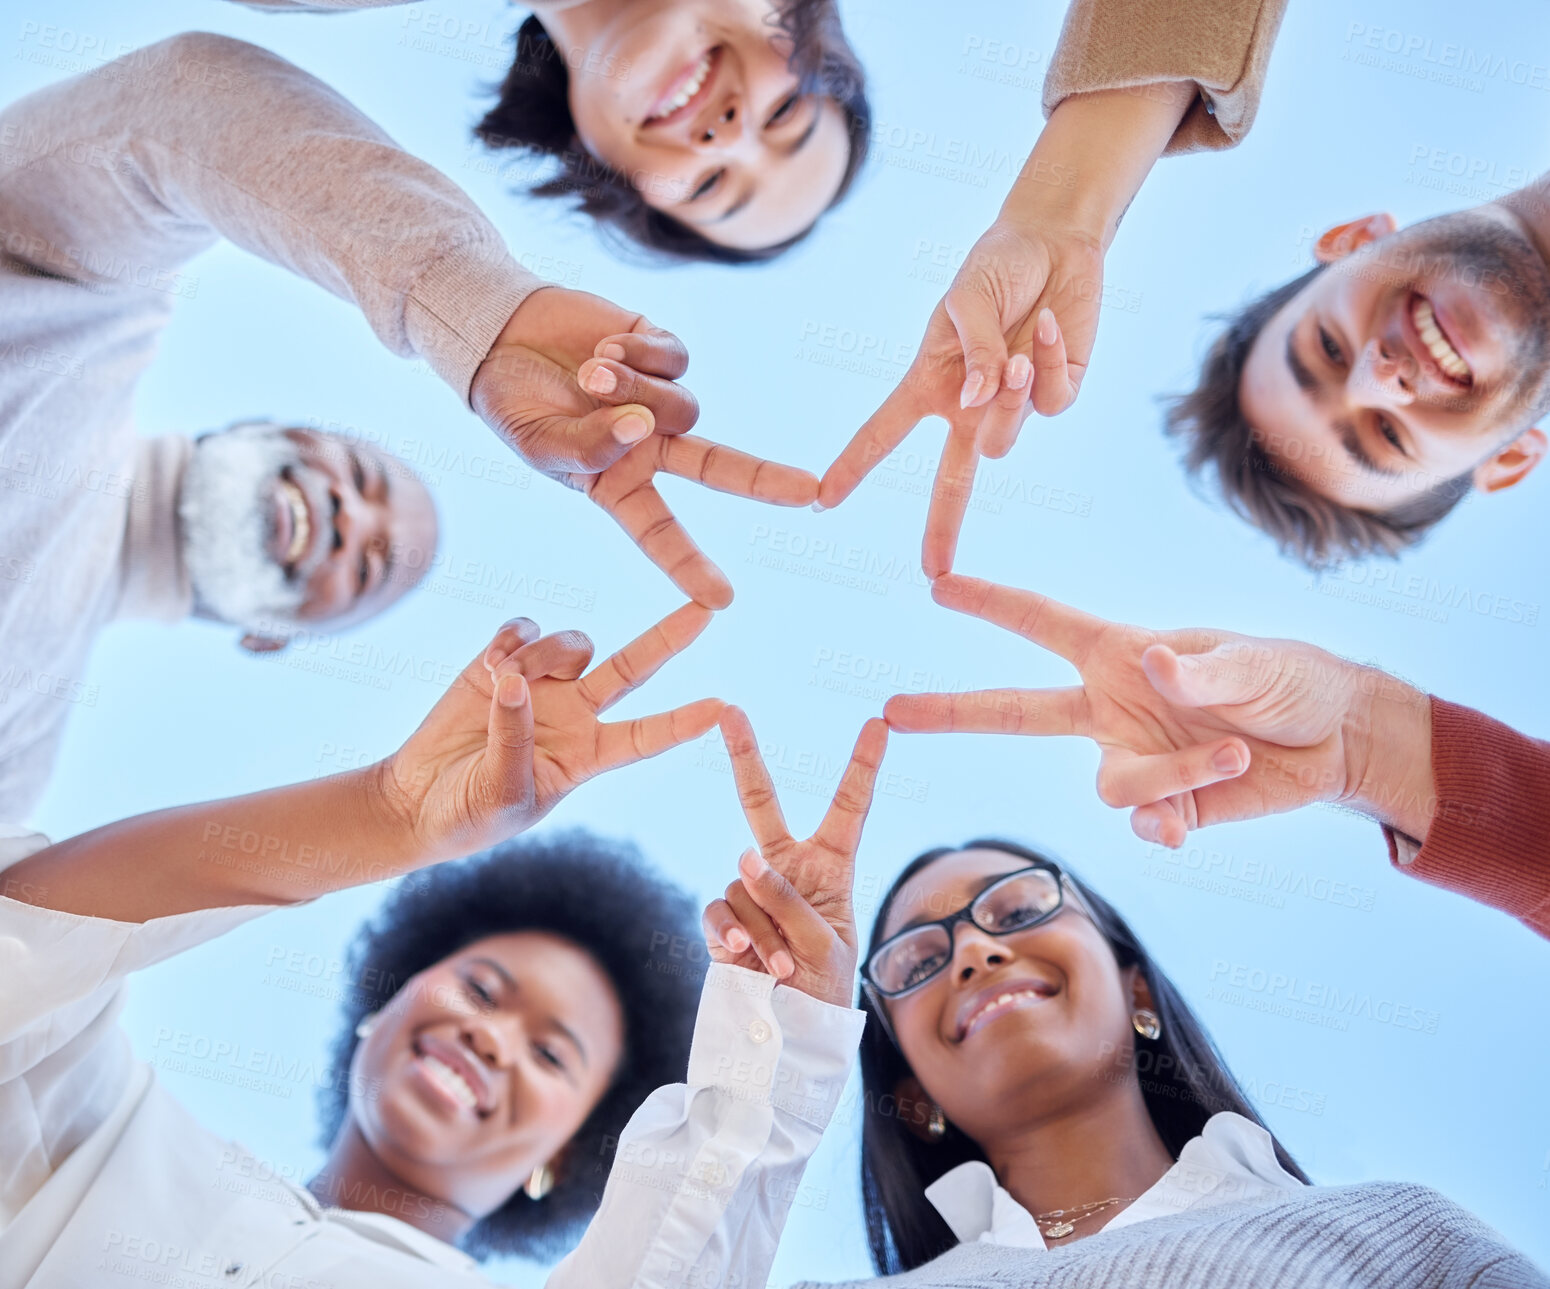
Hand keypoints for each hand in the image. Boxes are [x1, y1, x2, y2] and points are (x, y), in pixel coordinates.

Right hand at [376, 603, 723, 860]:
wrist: (417, 803)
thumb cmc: (468, 817)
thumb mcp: (500, 794)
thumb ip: (512, 740)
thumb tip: (515, 683)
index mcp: (589, 756)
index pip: (648, 736)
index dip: (684, 721)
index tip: (725, 708)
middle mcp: (577, 715)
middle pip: (635, 668)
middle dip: (670, 637)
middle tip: (709, 609)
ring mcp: (542, 685)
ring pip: (573, 643)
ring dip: (544, 655)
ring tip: (503, 682)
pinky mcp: (501, 663)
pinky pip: (526, 628)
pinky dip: (513, 638)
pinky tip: (492, 663)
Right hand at [471, 287, 816, 606]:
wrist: (502, 338)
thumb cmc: (516, 407)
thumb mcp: (539, 445)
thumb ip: (588, 448)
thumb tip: (642, 427)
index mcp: (620, 487)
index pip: (661, 534)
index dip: (690, 567)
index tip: (722, 601)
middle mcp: (652, 448)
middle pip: (720, 469)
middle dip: (765, 481)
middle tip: (811, 494)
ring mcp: (661, 399)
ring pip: (683, 406)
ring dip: (634, 390)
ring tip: (589, 375)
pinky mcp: (663, 350)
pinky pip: (675, 359)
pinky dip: (639, 354)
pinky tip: (604, 348)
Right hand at [701, 707, 887, 1006]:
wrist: (791, 1035)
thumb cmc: (826, 990)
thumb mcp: (826, 944)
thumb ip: (788, 899)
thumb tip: (744, 857)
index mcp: (832, 866)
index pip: (849, 807)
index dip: (863, 765)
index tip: (879, 723)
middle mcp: (788, 868)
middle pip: (761, 802)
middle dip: (744, 756)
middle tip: (731, 712)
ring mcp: (752, 891)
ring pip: (744, 883)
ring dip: (765, 928)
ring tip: (784, 965)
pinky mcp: (723, 918)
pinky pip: (719, 909)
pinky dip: (732, 933)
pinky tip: (743, 956)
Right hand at [818, 218, 1100, 576]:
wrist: (1054, 242)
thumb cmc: (997, 266)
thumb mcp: (967, 300)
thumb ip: (973, 352)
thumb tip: (980, 402)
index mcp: (931, 384)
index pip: (883, 433)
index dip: (853, 466)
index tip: (823, 500)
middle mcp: (969, 405)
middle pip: (951, 481)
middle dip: (942, 526)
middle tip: (933, 572)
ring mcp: (1012, 405)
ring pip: (1004, 438)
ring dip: (1008, 397)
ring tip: (1015, 351)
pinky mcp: (1055, 394)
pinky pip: (1048, 405)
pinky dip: (1047, 366)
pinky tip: (1048, 327)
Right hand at [884, 574, 1433, 846]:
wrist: (1336, 742)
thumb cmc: (1291, 678)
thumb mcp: (1254, 664)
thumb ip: (1199, 671)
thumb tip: (1151, 665)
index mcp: (1123, 654)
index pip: (1043, 624)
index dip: (991, 604)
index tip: (939, 585)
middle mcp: (1114, 707)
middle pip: (1016, 711)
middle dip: (953, 710)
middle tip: (892, 711)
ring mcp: (1136, 759)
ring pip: (1108, 786)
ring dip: (1167, 778)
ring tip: (1234, 756)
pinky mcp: (1168, 806)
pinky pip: (1143, 824)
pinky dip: (1163, 825)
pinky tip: (1188, 825)